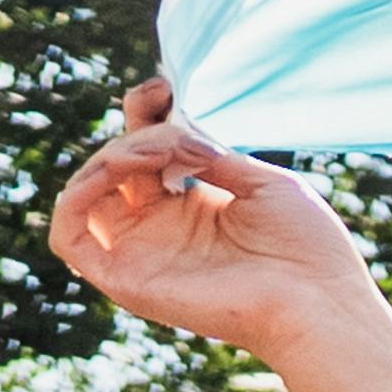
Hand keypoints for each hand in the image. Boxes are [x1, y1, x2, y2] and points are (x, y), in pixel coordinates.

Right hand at [47, 80, 384, 367]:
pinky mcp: (125, 280)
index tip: (161, 87)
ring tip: (157, 151)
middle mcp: (163, 228)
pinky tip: (114, 174)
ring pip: (89, 191)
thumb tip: (171, 125)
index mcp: (196, 205)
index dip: (144, 114)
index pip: (146, 152)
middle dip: (140, 132)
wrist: (322, 304)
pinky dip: (76, 197)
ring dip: (111, 157)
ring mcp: (142, 253)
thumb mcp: (263, 182)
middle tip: (181, 135)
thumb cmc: (309, 249)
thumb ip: (209, 153)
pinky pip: (69, 237)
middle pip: (117, 163)